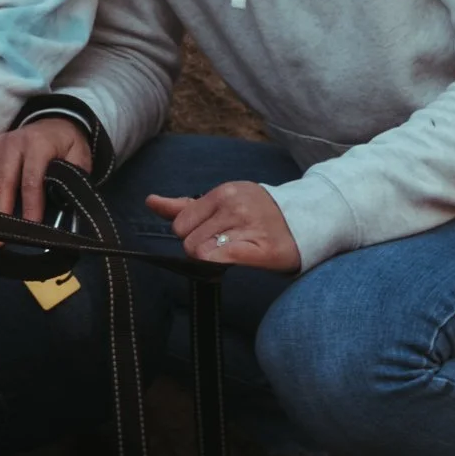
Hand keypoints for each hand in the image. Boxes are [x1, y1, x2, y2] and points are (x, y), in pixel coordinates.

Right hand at [0, 115, 91, 221]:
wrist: (52, 122)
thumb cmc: (65, 145)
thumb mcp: (79, 155)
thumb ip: (75, 177)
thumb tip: (68, 204)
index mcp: (37, 145)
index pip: (31, 180)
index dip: (30, 206)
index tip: (30, 229)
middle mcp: (12, 144)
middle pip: (2, 182)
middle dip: (1, 212)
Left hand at [147, 178, 300, 270]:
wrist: (304, 222)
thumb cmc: (257, 214)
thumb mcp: (221, 202)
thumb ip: (184, 206)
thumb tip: (150, 201)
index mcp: (223, 193)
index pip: (180, 224)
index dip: (190, 235)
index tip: (210, 235)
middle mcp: (235, 205)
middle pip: (188, 241)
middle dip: (200, 248)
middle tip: (224, 244)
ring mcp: (249, 225)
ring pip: (201, 253)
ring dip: (213, 259)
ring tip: (235, 250)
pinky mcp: (263, 249)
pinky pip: (222, 258)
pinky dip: (221, 263)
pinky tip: (238, 257)